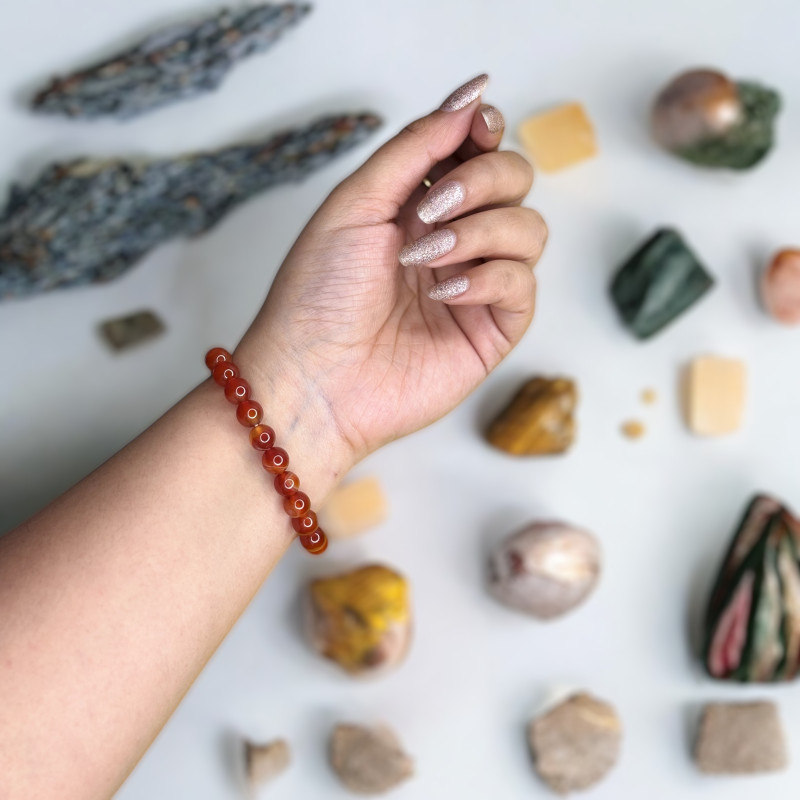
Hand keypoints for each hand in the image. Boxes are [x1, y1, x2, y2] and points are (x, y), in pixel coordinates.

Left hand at [237, 75, 547, 465]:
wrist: (313, 379)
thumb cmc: (318, 296)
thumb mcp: (357, 203)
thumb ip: (416, 147)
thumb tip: (472, 95)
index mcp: (419, 205)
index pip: (478, 150)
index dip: (485, 130)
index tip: (475, 127)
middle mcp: (455, 240)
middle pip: (516, 180)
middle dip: (484, 179)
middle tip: (433, 207)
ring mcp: (477, 286)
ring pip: (531, 229)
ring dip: (482, 231)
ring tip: (426, 258)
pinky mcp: (492, 330)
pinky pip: (523, 285)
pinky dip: (488, 279)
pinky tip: (441, 296)